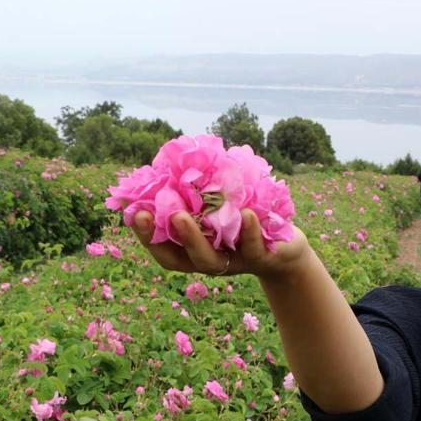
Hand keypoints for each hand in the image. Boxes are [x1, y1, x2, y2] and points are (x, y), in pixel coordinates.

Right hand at [130, 209, 311, 278]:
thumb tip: (169, 158)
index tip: (133, 211)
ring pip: (209, 259)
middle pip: (179, 258)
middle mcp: (208, 260)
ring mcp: (233, 262)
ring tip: (183, 215)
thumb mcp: (219, 205)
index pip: (161, 246)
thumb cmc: (245, 219)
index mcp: (193, 248)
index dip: (144, 233)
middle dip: (160, 237)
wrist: (286, 245)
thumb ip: (196, 191)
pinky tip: (246, 214)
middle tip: (148, 214)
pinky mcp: (262, 259)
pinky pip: (253, 248)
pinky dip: (249, 231)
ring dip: (193, 238)